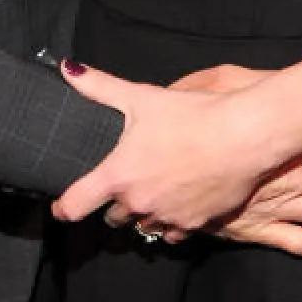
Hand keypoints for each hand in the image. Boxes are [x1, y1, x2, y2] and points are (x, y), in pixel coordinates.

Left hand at [55, 62, 274, 232]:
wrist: (241, 137)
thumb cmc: (190, 115)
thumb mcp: (140, 97)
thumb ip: (98, 86)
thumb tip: (66, 68)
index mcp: (118, 175)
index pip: (75, 204)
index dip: (63, 208)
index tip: (59, 208)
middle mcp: (139, 203)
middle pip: (112, 218)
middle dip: (113, 204)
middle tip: (120, 186)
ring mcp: (167, 217)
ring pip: (143, 226)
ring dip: (142, 213)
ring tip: (150, 193)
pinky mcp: (195, 225)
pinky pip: (173, 233)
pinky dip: (170, 222)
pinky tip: (176, 203)